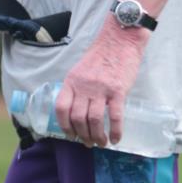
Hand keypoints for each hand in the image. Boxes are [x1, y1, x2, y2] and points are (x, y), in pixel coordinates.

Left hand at [55, 18, 149, 148]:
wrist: (120, 39)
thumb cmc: (101, 55)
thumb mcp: (81, 69)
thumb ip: (77, 87)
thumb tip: (77, 110)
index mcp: (72, 81)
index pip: (61, 108)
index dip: (64, 125)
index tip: (70, 134)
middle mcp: (84, 86)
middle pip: (78, 118)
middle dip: (82, 135)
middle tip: (88, 143)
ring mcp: (101, 89)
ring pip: (94, 120)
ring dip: (97, 136)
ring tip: (101, 142)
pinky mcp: (118, 90)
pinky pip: (115, 116)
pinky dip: (115, 131)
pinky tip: (115, 139)